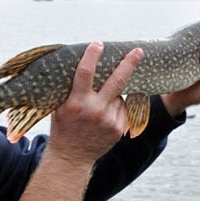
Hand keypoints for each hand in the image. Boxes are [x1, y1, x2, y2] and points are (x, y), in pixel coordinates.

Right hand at [48, 42, 143, 164]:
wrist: (71, 156)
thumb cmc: (64, 126)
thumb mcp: (60, 106)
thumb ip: (72, 89)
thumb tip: (84, 64)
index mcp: (76, 102)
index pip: (85, 73)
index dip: (92, 56)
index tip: (98, 44)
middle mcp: (94, 110)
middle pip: (116, 81)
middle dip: (129, 64)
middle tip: (139, 51)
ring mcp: (108, 120)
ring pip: (118, 95)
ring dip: (112, 95)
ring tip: (97, 107)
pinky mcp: (118, 128)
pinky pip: (122, 108)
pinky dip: (116, 106)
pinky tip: (104, 116)